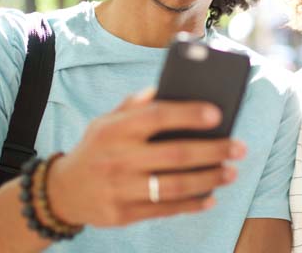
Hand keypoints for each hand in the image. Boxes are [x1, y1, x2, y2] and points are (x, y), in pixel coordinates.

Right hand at [45, 88, 245, 226]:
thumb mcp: (106, 121)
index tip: (218, 114)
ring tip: (231, 172)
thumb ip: (135, 105)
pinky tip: (211, 197)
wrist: (62, 191)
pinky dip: (192, 204)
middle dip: (213, 151)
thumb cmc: (97, 148)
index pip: (158, 116)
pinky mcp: (123, 215)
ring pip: (174, 186)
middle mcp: (118, 159)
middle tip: (239, 147)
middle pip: (175, 154)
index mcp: (115, 130)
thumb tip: (167, 88)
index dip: (189, 114)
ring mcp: (120, 189)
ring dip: (208, 180)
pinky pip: (165, 210)